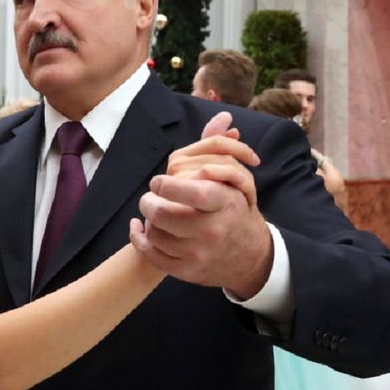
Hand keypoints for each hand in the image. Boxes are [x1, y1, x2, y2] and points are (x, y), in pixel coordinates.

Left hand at [130, 112, 271, 298]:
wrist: (251, 257)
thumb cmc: (237, 211)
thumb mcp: (237, 181)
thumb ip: (221, 150)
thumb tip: (223, 117)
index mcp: (225, 205)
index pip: (192, 191)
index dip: (168, 184)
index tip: (161, 180)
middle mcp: (213, 231)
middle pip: (164, 214)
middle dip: (150, 201)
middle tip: (150, 195)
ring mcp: (199, 255)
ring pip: (156, 233)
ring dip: (147, 219)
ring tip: (152, 210)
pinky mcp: (187, 272)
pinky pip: (152, 256)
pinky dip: (139, 240)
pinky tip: (138, 228)